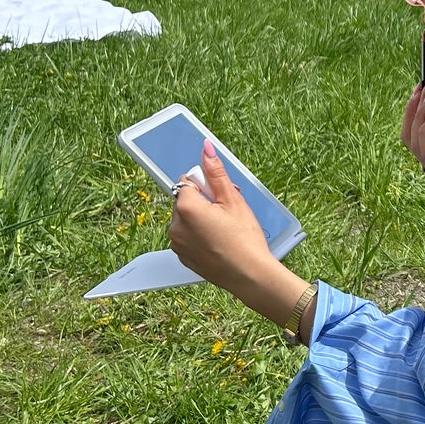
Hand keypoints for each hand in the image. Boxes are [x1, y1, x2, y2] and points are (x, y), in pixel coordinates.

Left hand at [168, 140, 297, 313]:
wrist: (249, 275)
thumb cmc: (244, 238)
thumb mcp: (233, 200)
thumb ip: (216, 173)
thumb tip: (205, 148)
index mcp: (186, 208)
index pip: (187, 181)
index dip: (206, 186)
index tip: (222, 196)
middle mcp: (175, 225)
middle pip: (185, 200)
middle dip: (203, 202)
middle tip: (228, 212)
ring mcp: (177, 243)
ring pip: (186, 219)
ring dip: (201, 218)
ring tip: (225, 229)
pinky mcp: (182, 257)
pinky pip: (187, 236)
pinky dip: (199, 235)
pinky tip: (219, 241)